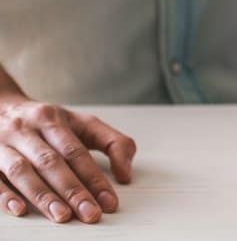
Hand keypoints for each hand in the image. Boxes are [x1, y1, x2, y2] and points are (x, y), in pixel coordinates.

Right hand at [0, 95, 135, 223]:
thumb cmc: (47, 122)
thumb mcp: (81, 123)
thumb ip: (112, 142)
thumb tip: (126, 174)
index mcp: (53, 119)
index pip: (77, 152)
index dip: (94, 178)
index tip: (109, 202)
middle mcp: (26, 129)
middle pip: (52, 162)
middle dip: (72, 190)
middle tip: (89, 214)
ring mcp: (2, 143)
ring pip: (23, 170)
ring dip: (42, 195)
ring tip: (62, 216)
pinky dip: (4, 194)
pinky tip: (19, 209)